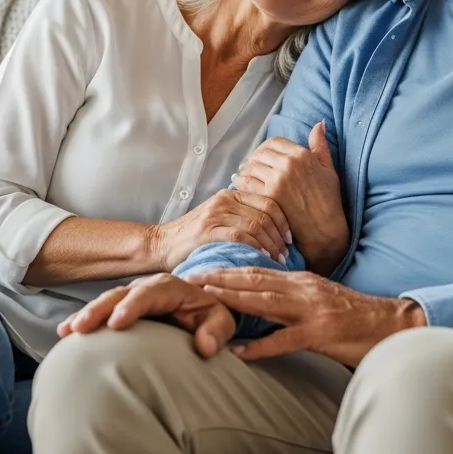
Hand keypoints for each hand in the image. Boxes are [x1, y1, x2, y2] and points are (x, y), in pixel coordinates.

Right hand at [58, 273, 235, 357]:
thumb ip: (216, 331)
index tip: (118, 323)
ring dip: (87, 315)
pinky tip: (64, 333)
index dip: (132, 306)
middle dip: (100, 310)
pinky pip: (99, 313)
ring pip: (105, 302)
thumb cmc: (209, 317)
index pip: (149, 293)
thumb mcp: (221, 320)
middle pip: (119, 295)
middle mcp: (145, 289)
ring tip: (69, 330)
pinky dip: (81, 320)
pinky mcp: (120, 310)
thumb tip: (205, 347)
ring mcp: (130, 298)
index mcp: (169, 287)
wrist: (200, 313)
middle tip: (82, 327)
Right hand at [148, 189, 290, 271]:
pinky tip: (263, 258)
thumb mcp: (221, 219)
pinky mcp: (209, 229)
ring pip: (256, 223)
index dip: (284, 220)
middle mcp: (225, 199)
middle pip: (266, 211)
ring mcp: (216, 212)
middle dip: (280, 234)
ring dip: (271, 243)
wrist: (162, 244)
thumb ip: (243, 217)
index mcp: (231, 194)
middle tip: (287, 252)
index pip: (268, 200)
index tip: (290, 239)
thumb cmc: (195, 237)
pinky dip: (256, 247)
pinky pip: (241, 235)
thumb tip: (275, 229)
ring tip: (278, 259)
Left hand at [186, 268, 425, 367]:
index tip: (201, 267)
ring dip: (233, 299)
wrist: (393, 325)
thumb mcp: (320, 300)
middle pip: (255, 281)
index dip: (228, 268)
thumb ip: (292, 298)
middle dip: (221, 277)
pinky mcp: (321, 332)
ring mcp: (311, 310)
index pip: (258, 272)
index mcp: (301, 282)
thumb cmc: (356, 317)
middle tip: (190, 276)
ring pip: (265, 302)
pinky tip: (241, 351)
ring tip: (206, 299)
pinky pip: (286, 340)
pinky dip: (262, 346)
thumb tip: (263, 300)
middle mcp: (303, 289)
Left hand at [232, 123, 348, 273]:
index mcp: (301, 154)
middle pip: (260, 153)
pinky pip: (247, 184)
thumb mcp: (328, 169)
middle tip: (249, 167)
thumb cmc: (329, 200)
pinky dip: (241, 185)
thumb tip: (319, 124)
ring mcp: (277, 180)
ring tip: (243, 177)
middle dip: (253, 159)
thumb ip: (320, 145)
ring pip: (251, 167)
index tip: (260, 156)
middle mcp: (288, 164)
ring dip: (245, 172)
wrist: (326, 230)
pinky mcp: (269, 196)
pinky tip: (242, 189)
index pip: (273, 142)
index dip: (264, 148)